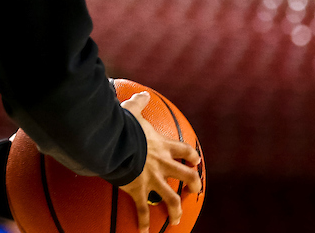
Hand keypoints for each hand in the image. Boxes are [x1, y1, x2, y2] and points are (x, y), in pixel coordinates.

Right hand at [118, 92, 202, 232]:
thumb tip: (142, 94)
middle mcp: (162, 164)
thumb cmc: (125, 126)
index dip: (192, 157)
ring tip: (177, 219)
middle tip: (196, 190)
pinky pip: (143, 210)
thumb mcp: (133, 111)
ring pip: (171, 197)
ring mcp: (152, 179)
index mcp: (162, 146)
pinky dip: (144, 223)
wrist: (117, 143)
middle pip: (186, 175)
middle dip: (194, 184)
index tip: (197, 161)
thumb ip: (139, 103)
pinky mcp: (139, 190)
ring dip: (176, 209)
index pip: (184, 151)